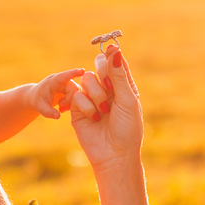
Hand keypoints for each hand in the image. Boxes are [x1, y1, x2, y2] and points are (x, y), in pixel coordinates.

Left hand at [26, 68, 85, 119]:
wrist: (35, 98)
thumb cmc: (37, 100)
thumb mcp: (39, 107)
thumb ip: (47, 112)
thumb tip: (57, 116)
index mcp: (53, 81)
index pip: (65, 76)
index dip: (74, 73)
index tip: (82, 71)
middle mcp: (62, 80)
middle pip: (73, 89)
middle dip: (69, 100)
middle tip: (59, 106)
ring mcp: (66, 84)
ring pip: (76, 93)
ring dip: (70, 103)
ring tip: (60, 108)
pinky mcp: (69, 89)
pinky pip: (76, 96)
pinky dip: (71, 104)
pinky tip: (62, 109)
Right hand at [68, 46, 143, 170]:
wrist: (114, 155)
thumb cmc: (127, 129)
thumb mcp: (127, 100)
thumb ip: (119, 75)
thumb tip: (115, 49)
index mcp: (123, 86)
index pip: (116, 62)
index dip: (113, 57)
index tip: (110, 52)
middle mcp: (107, 89)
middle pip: (99, 65)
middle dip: (103, 75)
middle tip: (109, 89)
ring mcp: (92, 98)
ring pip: (86, 78)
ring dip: (95, 94)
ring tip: (103, 112)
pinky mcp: (78, 108)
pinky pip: (76, 94)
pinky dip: (86, 105)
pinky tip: (94, 118)